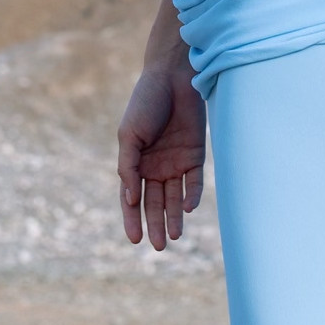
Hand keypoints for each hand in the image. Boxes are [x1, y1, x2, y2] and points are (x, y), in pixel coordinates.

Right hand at [117, 48, 205, 249]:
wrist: (172, 77)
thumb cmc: (145, 103)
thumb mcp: (129, 135)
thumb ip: (128, 166)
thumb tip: (129, 199)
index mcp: (135, 162)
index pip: (132, 198)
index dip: (132, 219)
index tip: (134, 239)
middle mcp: (156, 166)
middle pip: (155, 202)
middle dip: (155, 225)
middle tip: (157, 246)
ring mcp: (176, 162)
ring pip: (174, 197)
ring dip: (174, 217)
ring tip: (174, 237)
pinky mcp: (196, 156)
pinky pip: (193, 181)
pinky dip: (191, 195)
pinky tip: (186, 208)